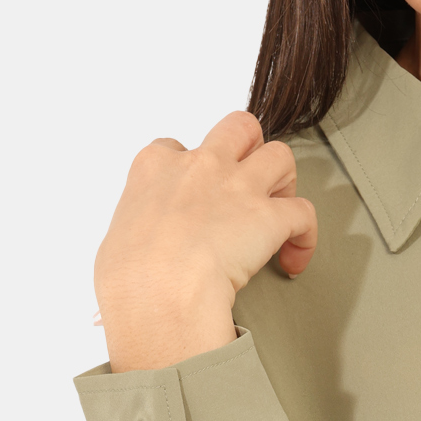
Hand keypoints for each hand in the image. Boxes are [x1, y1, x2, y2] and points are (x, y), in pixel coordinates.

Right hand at [95, 111, 316, 372]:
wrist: (157, 292)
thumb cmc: (128, 275)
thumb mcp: (116, 240)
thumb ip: (138, 230)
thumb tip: (143, 249)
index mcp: (155, 168)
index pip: (175, 148)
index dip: (190, 168)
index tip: (195, 193)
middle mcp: (200, 166)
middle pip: (238, 129)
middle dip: (249, 148)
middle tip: (249, 180)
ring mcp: (238, 186)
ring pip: (280, 154)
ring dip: (283, 181)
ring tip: (277, 209)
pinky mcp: (269, 216)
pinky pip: (303, 213)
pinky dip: (305, 236)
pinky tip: (294, 256)